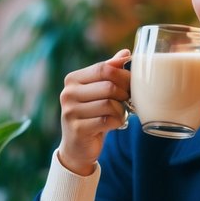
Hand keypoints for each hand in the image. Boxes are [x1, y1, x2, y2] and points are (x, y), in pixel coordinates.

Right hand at [57, 49, 131, 175]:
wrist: (77, 147)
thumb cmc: (92, 114)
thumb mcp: (99, 91)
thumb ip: (110, 71)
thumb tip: (125, 53)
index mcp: (73, 79)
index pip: (104, 68)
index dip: (123, 75)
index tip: (131, 85)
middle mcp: (68, 93)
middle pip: (108, 86)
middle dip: (124, 94)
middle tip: (127, 101)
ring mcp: (70, 112)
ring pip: (109, 104)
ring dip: (121, 111)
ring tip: (119, 114)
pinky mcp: (77, 129)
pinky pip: (107, 121)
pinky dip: (117, 122)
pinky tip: (114, 124)